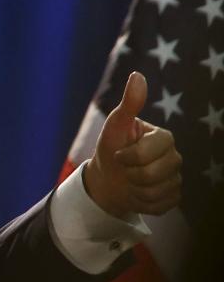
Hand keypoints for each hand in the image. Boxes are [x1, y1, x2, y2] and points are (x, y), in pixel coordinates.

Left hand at [84, 71, 181, 217]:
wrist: (106, 178)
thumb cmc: (111, 147)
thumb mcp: (115, 125)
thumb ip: (129, 104)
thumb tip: (137, 75)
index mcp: (164, 138)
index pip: (149, 152)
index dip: (127, 157)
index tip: (118, 153)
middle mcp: (174, 157)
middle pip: (153, 174)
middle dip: (130, 174)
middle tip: (125, 169)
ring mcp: (175, 178)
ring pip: (156, 192)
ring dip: (135, 190)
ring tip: (130, 181)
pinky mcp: (172, 197)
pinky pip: (160, 206)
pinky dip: (142, 204)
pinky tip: (137, 193)